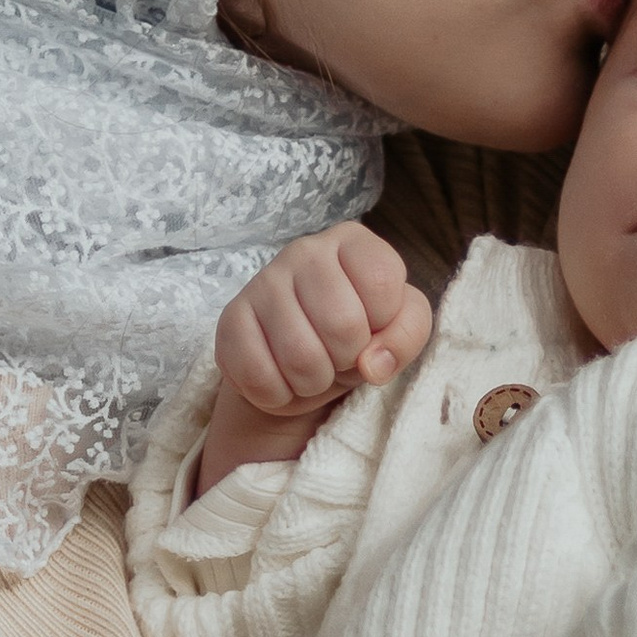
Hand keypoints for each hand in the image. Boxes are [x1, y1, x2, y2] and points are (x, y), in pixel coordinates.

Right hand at [199, 224, 430, 490]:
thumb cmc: (357, 338)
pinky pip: (259, 375)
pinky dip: (279, 394)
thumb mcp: (398, 331)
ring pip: (300, 356)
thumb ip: (407, 335)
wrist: (300, 367)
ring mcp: (262, 282)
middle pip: (342, 324)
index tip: (372, 329)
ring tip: (313, 370)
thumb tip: (373, 363)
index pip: (383, 280)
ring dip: (314, 381)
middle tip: (340, 356)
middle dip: (348, 358)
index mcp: (352, 242)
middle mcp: (305, 251)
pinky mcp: (229, 320)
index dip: (385, 323)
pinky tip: (282, 378)